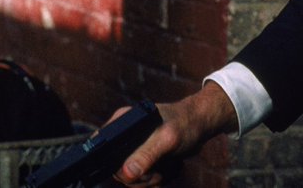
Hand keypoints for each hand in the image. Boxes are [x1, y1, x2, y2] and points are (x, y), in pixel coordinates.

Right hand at [114, 83, 237, 185]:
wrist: (200, 125)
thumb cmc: (185, 123)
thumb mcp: (167, 139)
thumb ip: (146, 155)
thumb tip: (126, 174)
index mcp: (122, 123)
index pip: (102, 149)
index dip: (115, 165)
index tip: (136, 171)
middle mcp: (124, 136)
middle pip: (118, 171)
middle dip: (141, 177)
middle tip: (158, 170)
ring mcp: (133, 149)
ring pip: (131, 179)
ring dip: (152, 180)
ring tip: (167, 167)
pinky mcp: (143, 159)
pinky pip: (143, 181)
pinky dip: (157, 180)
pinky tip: (168, 168)